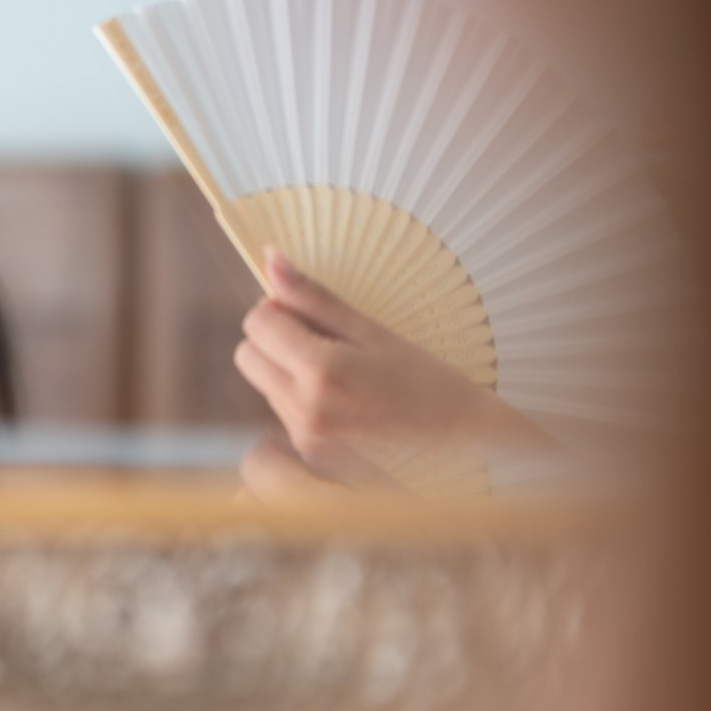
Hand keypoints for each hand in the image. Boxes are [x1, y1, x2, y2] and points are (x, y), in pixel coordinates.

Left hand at [233, 248, 555, 492]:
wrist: (463, 444)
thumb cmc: (428, 382)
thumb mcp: (373, 331)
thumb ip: (315, 298)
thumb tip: (271, 260)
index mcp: (320, 372)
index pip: (257, 323)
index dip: (279, 309)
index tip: (310, 311)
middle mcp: (303, 409)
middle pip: (247, 355)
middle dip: (274, 338)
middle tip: (322, 336)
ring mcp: (304, 436)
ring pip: (263, 382)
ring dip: (285, 366)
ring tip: (341, 367)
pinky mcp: (308, 451)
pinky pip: (282, 408)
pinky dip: (299, 393)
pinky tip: (343, 394)